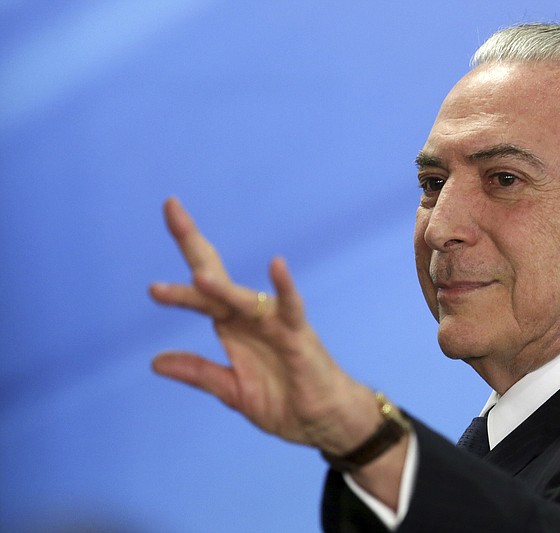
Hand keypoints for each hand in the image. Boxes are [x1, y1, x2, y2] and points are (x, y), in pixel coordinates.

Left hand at [150, 197, 377, 452]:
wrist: (321, 421)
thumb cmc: (284, 401)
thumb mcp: (232, 391)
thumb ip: (198, 372)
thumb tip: (155, 361)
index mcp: (231, 326)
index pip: (200, 296)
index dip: (176, 288)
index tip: (150, 286)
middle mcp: (249, 316)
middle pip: (215, 276)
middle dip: (192, 242)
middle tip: (171, 208)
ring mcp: (274, 322)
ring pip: (243, 297)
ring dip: (222, 288)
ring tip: (198, 277)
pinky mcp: (298, 334)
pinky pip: (292, 306)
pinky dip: (285, 286)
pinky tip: (277, 266)